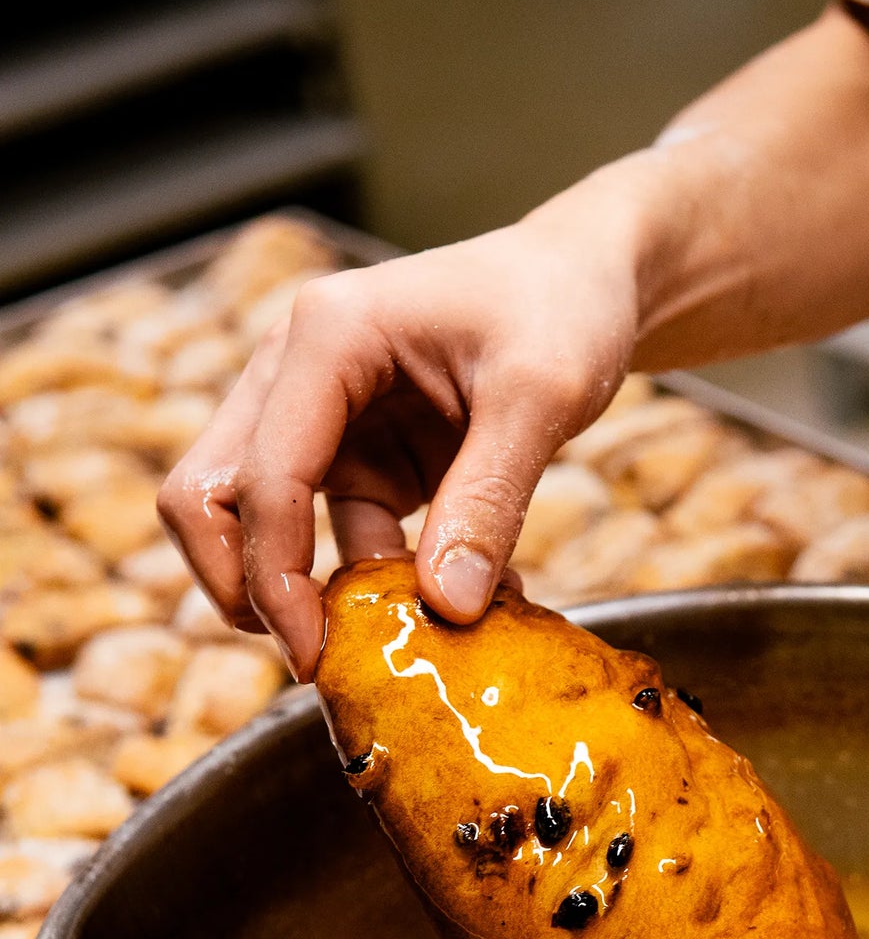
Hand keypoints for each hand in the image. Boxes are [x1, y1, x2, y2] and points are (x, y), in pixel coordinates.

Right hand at [158, 222, 638, 678]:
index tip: (315, 652)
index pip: (261, 476)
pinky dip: (380, 581)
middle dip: (245, 584)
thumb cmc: (561, 306)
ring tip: (402, 642)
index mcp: (326, 339)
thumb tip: (447, 608)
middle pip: (211, 495)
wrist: (587, 281)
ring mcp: (325, 418)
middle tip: (314, 657)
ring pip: (266, 523)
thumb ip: (489, 499)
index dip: (274, 575)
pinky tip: (456, 604)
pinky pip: (342, 534)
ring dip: (316, 591)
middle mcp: (299, 374)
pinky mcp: (362, 455)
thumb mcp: (540, 396)